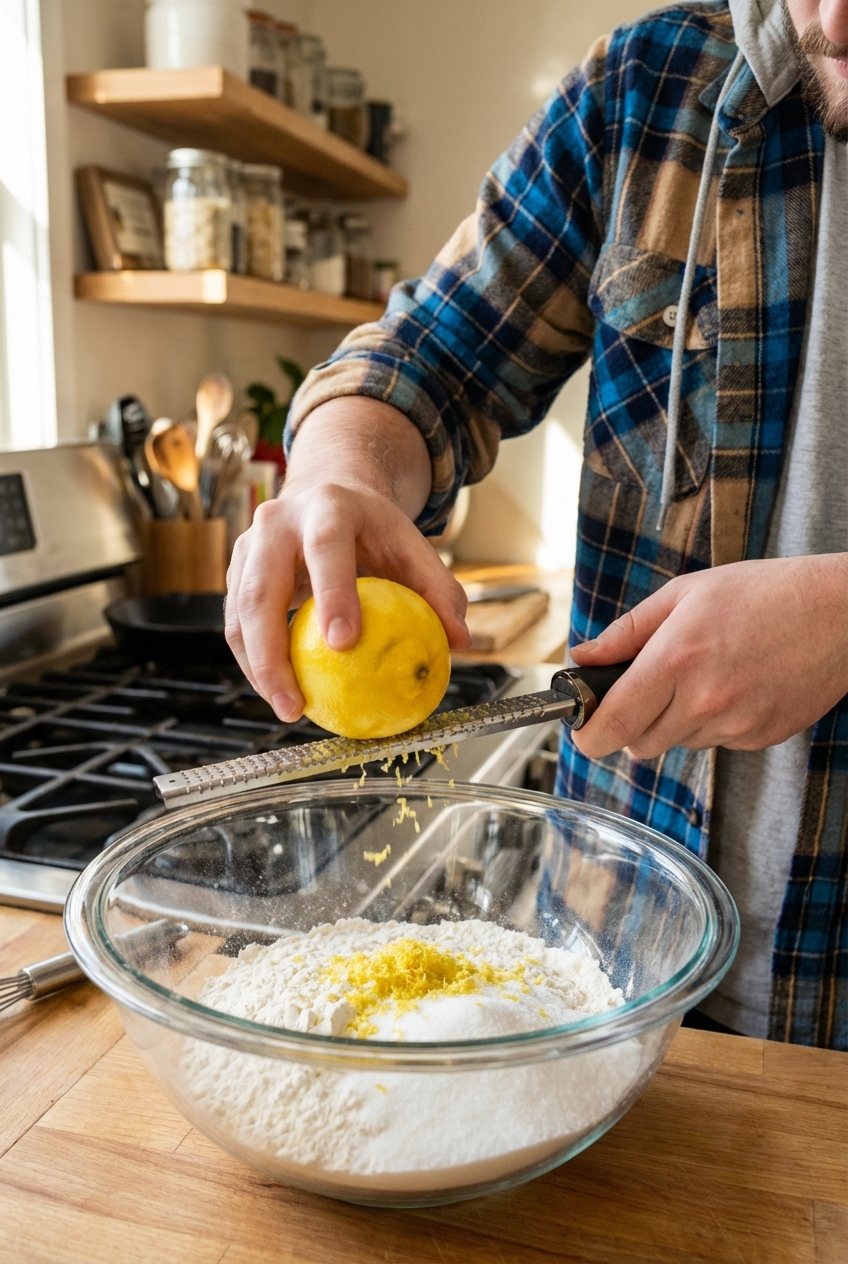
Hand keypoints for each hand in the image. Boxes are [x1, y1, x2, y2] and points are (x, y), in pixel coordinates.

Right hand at [225, 399, 470, 720]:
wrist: (327, 494)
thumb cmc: (376, 531)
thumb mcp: (413, 547)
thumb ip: (440, 591)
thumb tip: (460, 642)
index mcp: (328, 506)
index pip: (326, 547)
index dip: (332, 594)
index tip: (345, 644)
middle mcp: (277, 521)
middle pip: (262, 589)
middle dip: (272, 651)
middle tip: (296, 703)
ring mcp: (247, 545)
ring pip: (240, 613)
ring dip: (258, 668)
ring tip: (287, 709)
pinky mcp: (235, 571)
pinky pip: (236, 624)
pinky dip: (254, 662)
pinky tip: (281, 692)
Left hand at [569, 554, 847, 759]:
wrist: (839, 614)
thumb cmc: (764, 593)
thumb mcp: (684, 594)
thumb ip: (627, 631)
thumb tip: (584, 654)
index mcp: (676, 660)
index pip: (613, 724)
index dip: (588, 735)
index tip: (582, 730)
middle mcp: (703, 701)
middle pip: (639, 744)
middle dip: (630, 724)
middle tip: (644, 691)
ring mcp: (735, 726)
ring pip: (678, 743)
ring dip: (674, 721)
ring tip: (702, 676)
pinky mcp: (760, 738)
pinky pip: (715, 743)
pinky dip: (712, 723)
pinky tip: (733, 686)